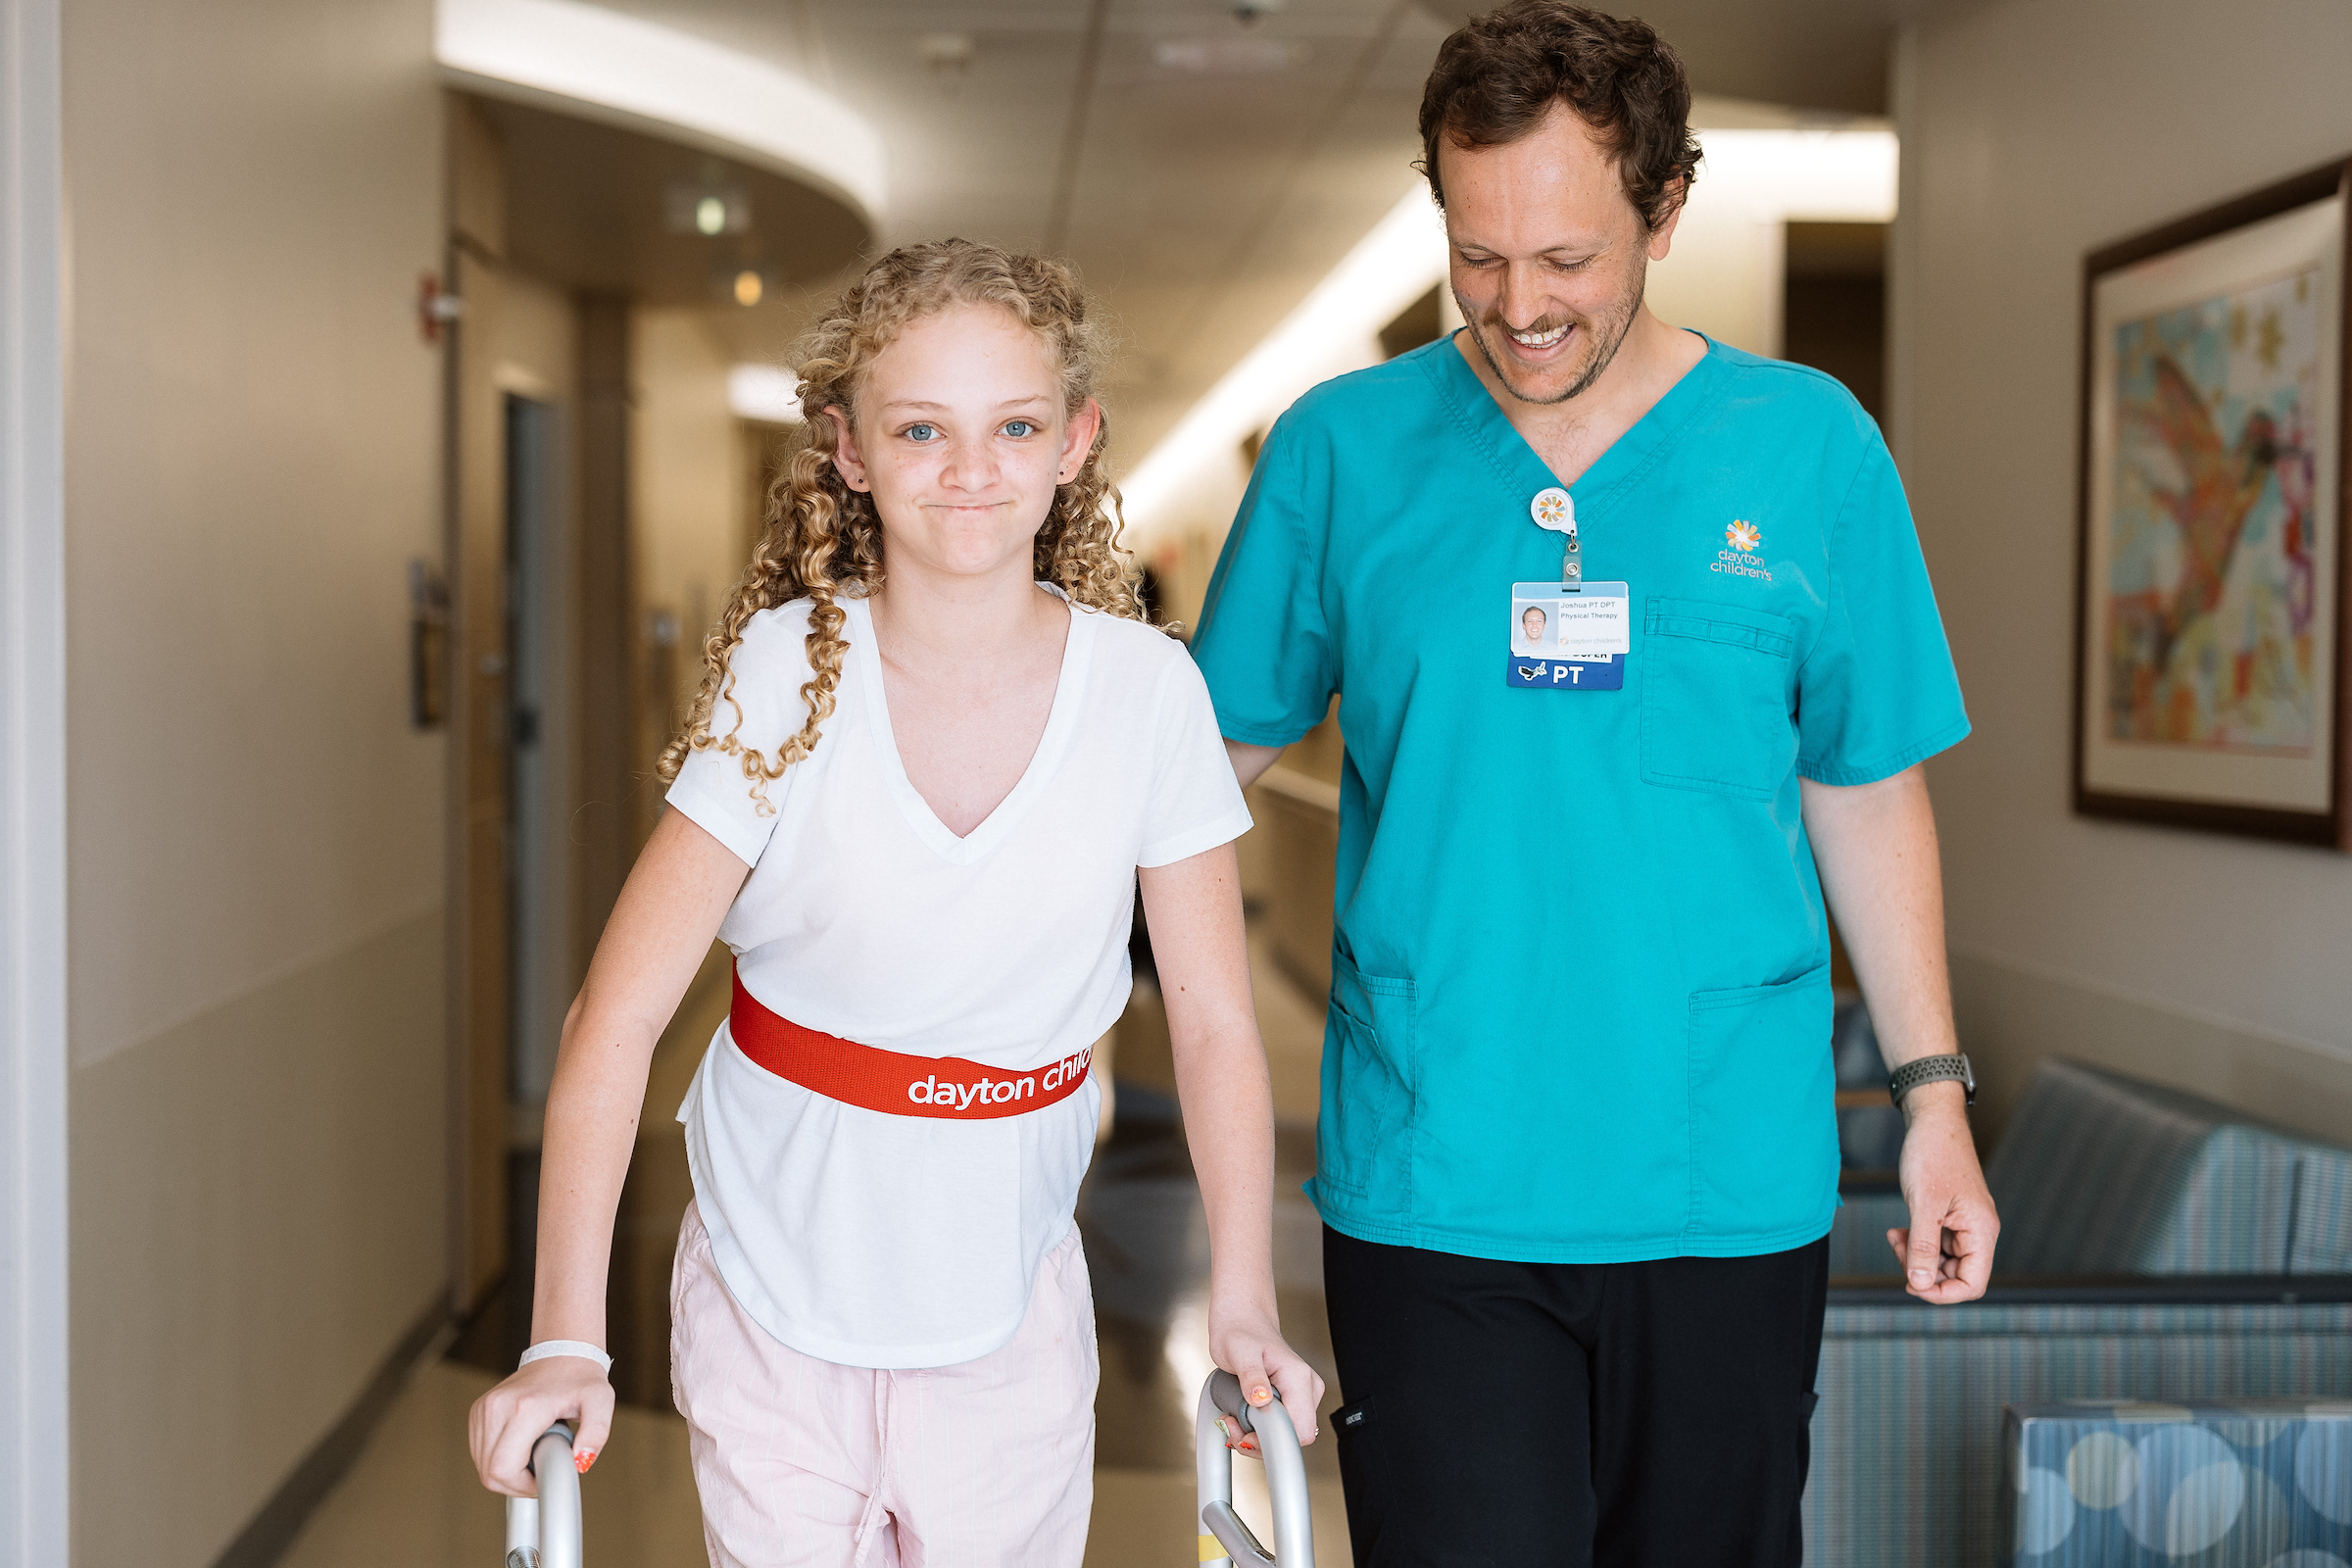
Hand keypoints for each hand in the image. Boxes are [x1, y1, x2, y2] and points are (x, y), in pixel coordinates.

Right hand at [468, 1355, 615, 1495]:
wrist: (561, 1353)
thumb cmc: (581, 1378)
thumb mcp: (601, 1402)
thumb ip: (597, 1433)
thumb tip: (581, 1462)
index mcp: (524, 1408)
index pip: (503, 1469)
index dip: (522, 1486)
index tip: (543, 1478)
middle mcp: (497, 1407)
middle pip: (489, 1472)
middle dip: (516, 1483)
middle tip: (540, 1469)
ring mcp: (484, 1409)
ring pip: (482, 1465)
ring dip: (507, 1471)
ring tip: (534, 1453)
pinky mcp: (478, 1411)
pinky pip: (479, 1451)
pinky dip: (497, 1458)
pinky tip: (520, 1447)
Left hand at [1211, 1303, 1327, 1443]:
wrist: (1242, 1319)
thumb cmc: (1239, 1330)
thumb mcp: (1239, 1352)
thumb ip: (1251, 1377)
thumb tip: (1261, 1401)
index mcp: (1298, 1378)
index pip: (1300, 1430)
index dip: (1271, 1440)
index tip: (1242, 1431)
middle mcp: (1306, 1388)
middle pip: (1294, 1437)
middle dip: (1260, 1441)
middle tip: (1232, 1425)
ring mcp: (1302, 1395)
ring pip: (1287, 1435)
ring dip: (1257, 1437)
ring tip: (1234, 1419)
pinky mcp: (1292, 1400)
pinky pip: (1281, 1427)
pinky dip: (1260, 1431)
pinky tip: (1242, 1418)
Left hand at [1886, 1080, 1998, 1302]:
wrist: (1932, 1120)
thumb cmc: (1933, 1154)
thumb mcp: (1924, 1204)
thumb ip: (1923, 1246)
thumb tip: (1920, 1284)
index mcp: (1982, 1231)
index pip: (1973, 1284)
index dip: (1942, 1293)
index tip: (1911, 1284)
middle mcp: (1977, 1231)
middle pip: (1955, 1275)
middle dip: (1923, 1271)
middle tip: (1897, 1249)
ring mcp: (1963, 1224)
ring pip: (1942, 1261)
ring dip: (1915, 1256)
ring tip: (1894, 1237)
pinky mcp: (1948, 1216)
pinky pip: (1934, 1243)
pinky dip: (1915, 1242)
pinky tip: (1897, 1231)